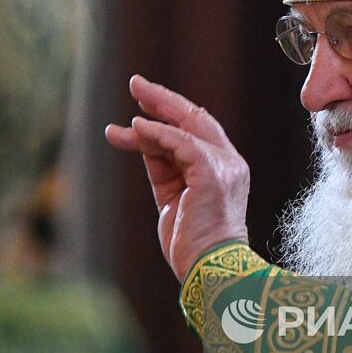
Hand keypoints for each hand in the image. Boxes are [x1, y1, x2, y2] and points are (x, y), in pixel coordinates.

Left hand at [104, 75, 249, 281]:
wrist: (211, 269)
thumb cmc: (193, 244)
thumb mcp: (173, 199)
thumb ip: (163, 168)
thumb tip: (140, 140)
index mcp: (223, 169)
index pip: (197, 130)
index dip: (169, 112)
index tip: (142, 102)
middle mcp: (228, 162)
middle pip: (194, 118)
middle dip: (162, 99)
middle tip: (135, 83)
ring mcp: (223, 166)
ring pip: (184, 128)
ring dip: (150, 117)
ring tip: (123, 116)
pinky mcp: (212, 173)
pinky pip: (181, 143)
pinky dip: (157, 134)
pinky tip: (135, 129)